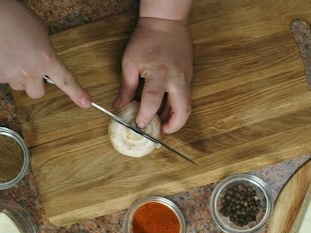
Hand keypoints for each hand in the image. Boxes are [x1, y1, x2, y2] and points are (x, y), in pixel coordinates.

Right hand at [0, 0, 90, 107]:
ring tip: (11, 54)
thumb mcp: (40, 33)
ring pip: (18, 85)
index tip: (86, 103)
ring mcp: (10, 75)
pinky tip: (0, 54)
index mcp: (45, 59)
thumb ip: (45, 52)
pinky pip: (2, 78)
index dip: (77, 93)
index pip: (65, 80)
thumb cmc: (12, 16)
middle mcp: (29, 71)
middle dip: (35, 84)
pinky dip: (2, 69)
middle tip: (29, 68)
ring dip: (17, 75)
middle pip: (37, 93)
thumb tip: (44, 60)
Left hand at [116, 17, 192, 133]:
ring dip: (176, 118)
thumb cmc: (146, 39)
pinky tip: (166, 109)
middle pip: (182, 111)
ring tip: (163, 124)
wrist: (166, 22)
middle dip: (173, 126)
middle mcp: (176, 79)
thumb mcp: (130, 62)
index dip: (145, 117)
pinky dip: (177, 106)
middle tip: (160, 132)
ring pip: (187, 106)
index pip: (152, 103)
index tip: (139, 125)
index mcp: (159, 74)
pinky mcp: (189, 76)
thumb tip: (121, 105)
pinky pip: (185, 96)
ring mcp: (186, 78)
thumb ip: (127, 87)